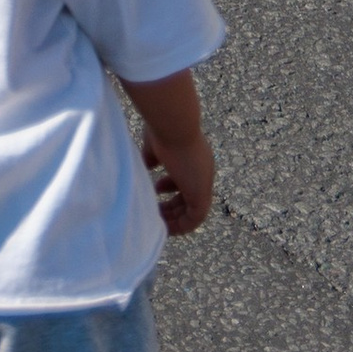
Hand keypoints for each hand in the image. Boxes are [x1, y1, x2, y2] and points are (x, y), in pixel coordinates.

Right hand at [142, 121, 213, 236]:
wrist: (174, 124)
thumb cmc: (163, 129)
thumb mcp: (155, 145)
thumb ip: (153, 157)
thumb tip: (147, 167)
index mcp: (195, 157)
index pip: (187, 178)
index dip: (171, 187)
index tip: (155, 189)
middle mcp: (203, 171)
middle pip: (190, 196)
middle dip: (172, 206)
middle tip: (155, 211)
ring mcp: (204, 182)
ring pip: (193, 210)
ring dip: (175, 218)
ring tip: (157, 221)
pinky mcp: (201, 194)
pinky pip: (194, 219)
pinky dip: (180, 226)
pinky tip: (164, 227)